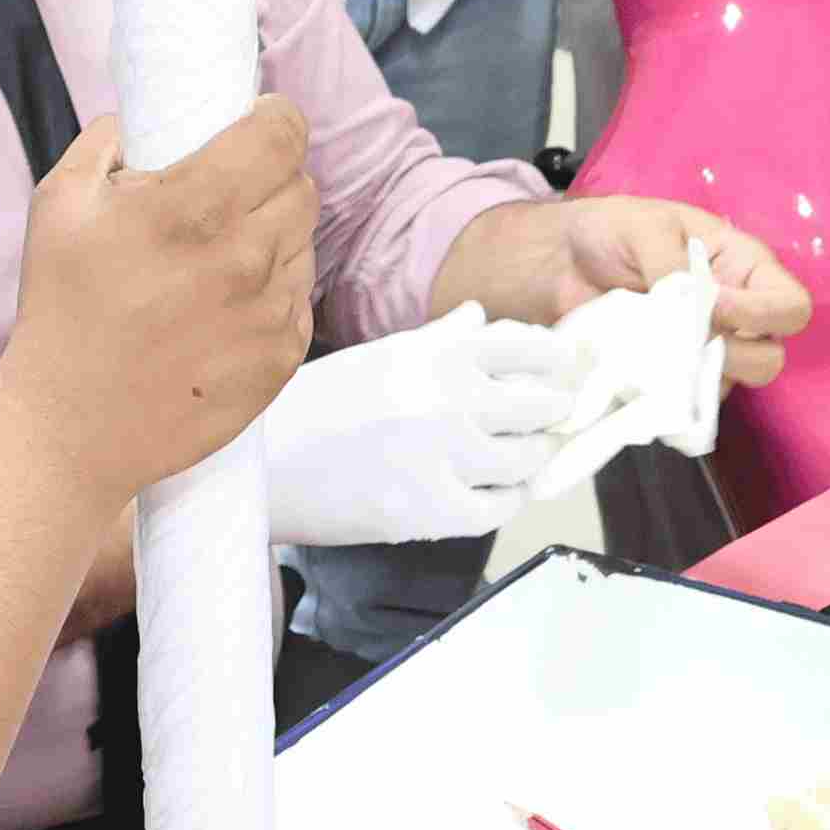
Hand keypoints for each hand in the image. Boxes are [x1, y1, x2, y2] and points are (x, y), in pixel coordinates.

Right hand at [0, 99, 320, 503]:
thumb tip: (144, 116)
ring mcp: (268, 312)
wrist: (73, 427)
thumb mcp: (58, 203)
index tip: (257, 123)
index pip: (282, 134)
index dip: (274, 119)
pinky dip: (273, 289)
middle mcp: (243, 257)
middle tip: (228, 195)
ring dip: (273, 234)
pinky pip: (299, 297)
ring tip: (220, 256)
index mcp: (193, 208)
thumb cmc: (62, 311)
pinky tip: (226, 304)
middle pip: (300, 185)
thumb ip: (107, 139)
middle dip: (270, 178)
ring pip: (303, 240)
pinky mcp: (281, 358)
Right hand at [236, 312, 579, 545]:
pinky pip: (499, 507)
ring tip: (521, 456)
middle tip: (554, 417)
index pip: (529, 347)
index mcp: (437, 353)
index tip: (567, 371)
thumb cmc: (315, 406)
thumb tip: (481, 317)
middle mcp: (449, 399)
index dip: (558, 362)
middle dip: (553, 412)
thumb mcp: (380, 357)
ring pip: (527, 459)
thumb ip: (440, 340)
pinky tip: (491, 492)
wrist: (261, 467)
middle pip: (542, 405)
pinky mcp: (433, 512)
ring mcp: (445, 457)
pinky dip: (503, 499)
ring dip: (530, 458)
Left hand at [540, 193, 813, 391]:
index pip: (791, 306)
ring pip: (729, 386)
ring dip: (696, 376)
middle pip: (770, 358)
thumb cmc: (611, 231)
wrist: (556, 261)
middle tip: (688, 340)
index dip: (764, 314)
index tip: (716, 306)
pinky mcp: (669, 378)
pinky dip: (665, 393)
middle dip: (736, 355)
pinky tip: (638, 374)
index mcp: (742, 269)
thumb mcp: (647, 228)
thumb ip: (674, 267)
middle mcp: (734, 316)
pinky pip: (683, 402)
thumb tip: (698, 312)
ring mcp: (701, 352)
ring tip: (655, 355)